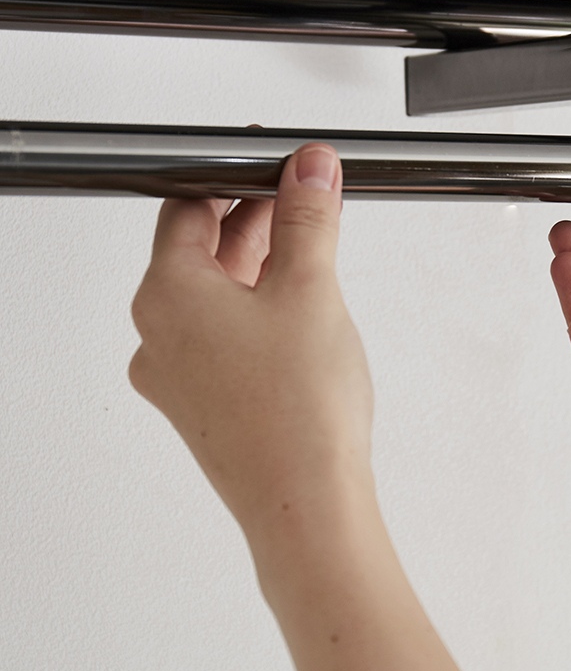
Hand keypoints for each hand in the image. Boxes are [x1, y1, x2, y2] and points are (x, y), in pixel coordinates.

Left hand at [129, 143, 373, 544]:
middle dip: (255, 219)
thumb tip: (310, 169)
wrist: (308, 504)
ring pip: (214, 294)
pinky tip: (297, 307)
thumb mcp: (311, 289)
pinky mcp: (204, 403)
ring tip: (310, 248)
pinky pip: (223, 335)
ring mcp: (177, 374)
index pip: (188, 207)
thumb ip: (308, 218)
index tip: (277, 166)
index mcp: (167, 295)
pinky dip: (257, 308)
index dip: (236, 176)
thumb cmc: (300, 411)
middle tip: (305, 199)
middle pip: (201, 250)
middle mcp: (159, 334)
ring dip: (259, 263)